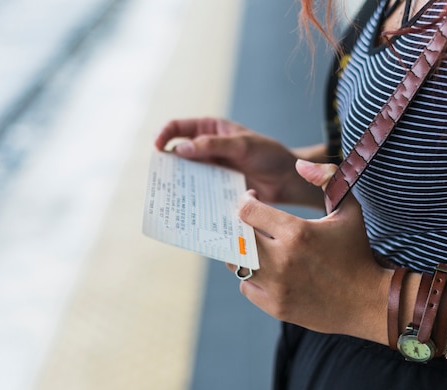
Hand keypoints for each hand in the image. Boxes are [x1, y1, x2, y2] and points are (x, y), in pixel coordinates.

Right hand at [155, 117, 321, 205]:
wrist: (288, 180)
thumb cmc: (269, 155)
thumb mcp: (242, 145)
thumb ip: (212, 145)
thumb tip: (180, 149)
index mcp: (210, 129)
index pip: (178, 127)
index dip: (164, 135)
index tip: (158, 149)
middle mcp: (207, 148)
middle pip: (178, 152)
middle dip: (168, 163)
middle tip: (161, 177)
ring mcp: (211, 168)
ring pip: (187, 174)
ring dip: (179, 182)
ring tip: (171, 193)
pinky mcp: (217, 187)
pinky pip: (199, 190)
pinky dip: (192, 196)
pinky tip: (188, 205)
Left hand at [230, 160, 391, 343]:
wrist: (369, 301)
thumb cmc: (356, 252)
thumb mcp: (348, 209)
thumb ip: (327, 178)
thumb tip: (300, 164)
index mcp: (296, 232)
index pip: (248, 211)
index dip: (245, 201)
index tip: (252, 199)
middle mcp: (282, 259)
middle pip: (237, 237)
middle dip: (239, 226)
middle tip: (249, 224)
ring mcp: (277, 285)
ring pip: (236, 264)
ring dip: (242, 253)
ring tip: (256, 247)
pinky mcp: (275, 306)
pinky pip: (246, 287)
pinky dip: (252, 278)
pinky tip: (266, 271)